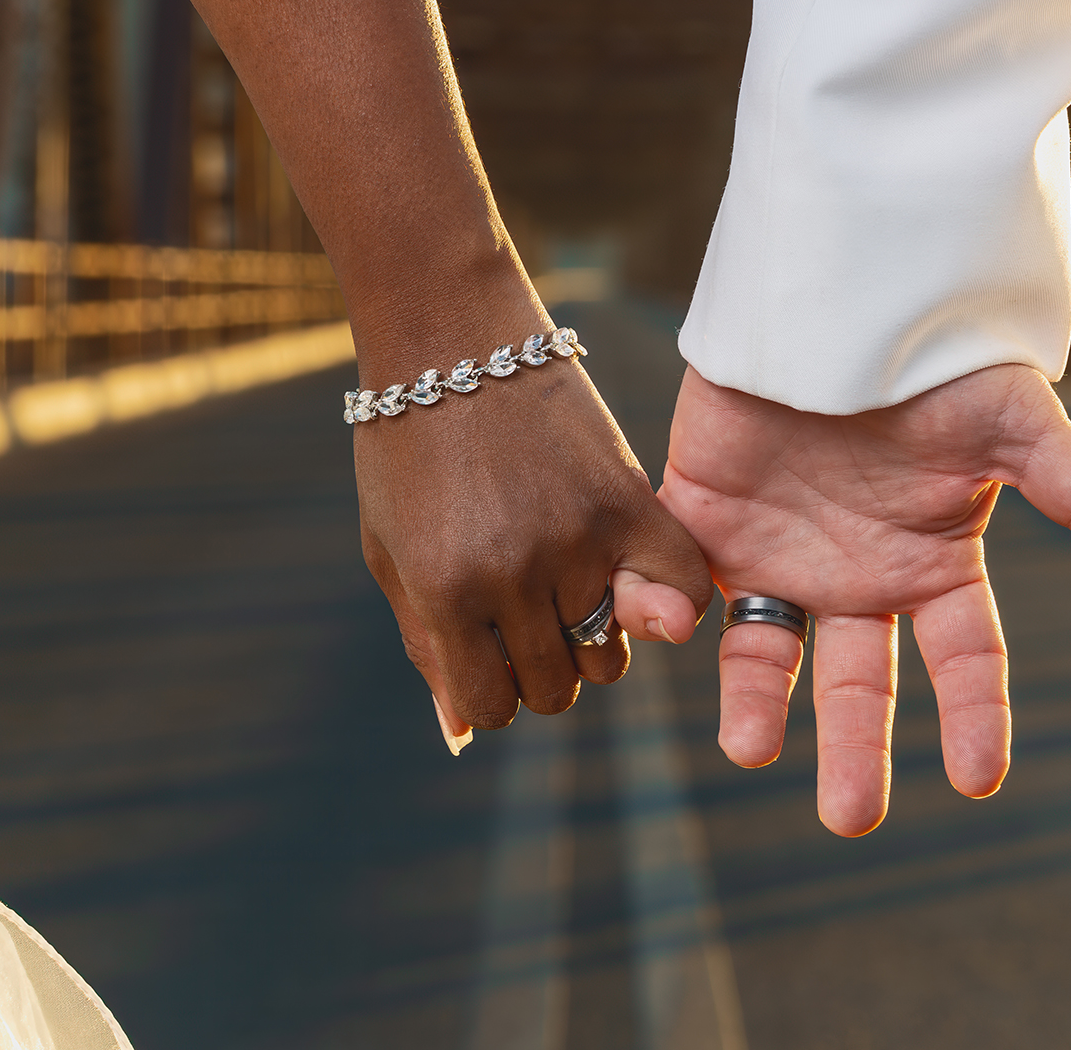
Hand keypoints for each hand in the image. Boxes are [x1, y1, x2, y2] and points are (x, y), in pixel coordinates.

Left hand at [356, 335, 711, 750]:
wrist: (449, 336)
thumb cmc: (405, 447)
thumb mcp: (391, 552)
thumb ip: (425, 646)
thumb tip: (460, 734)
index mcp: (445, 593)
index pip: (487, 709)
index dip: (486, 693)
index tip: (485, 654)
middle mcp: (515, 575)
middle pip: (553, 689)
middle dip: (535, 667)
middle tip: (523, 612)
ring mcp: (577, 539)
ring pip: (607, 654)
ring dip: (587, 638)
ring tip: (564, 583)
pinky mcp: (627, 500)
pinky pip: (679, 594)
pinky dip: (665, 606)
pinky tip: (631, 583)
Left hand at [660, 364, 1070, 833]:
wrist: (830, 285)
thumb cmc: (930, 349)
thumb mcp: (1005, 413)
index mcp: (932, 559)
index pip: (964, 658)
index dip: (976, 716)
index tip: (980, 780)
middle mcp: (857, 573)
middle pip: (857, 682)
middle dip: (854, 749)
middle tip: (850, 816)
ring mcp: (780, 551)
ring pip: (764, 651)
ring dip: (756, 703)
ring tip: (751, 748)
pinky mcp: (705, 517)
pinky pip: (684, 583)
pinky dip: (669, 611)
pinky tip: (669, 626)